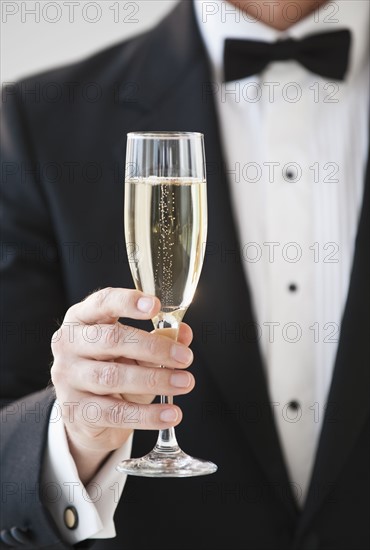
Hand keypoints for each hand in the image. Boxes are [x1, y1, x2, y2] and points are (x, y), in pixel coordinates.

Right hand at [50, 287, 193, 483]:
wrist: (87, 415)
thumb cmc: (111, 368)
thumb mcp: (133, 350)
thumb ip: (158, 338)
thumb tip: (183, 333)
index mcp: (81, 318)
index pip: (102, 303)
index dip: (128, 302)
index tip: (155, 306)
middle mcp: (68, 344)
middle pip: (111, 339)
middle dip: (153, 347)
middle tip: (185, 357)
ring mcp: (67, 378)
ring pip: (113, 377)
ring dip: (155, 380)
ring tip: (185, 383)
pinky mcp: (75, 411)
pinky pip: (115, 413)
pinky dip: (148, 415)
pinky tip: (171, 414)